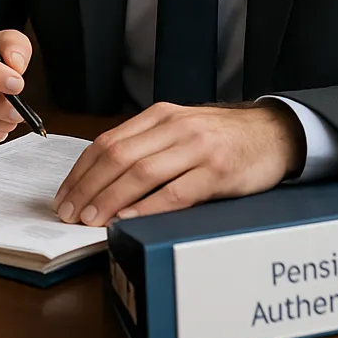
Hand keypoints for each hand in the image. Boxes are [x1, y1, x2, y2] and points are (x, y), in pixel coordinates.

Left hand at [52, 102, 303, 226]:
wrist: (273, 133)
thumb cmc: (220, 138)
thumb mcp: (179, 132)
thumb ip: (147, 147)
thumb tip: (102, 181)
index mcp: (158, 117)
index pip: (107, 142)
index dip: (81, 171)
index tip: (64, 195)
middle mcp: (173, 127)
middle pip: (118, 156)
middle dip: (88, 187)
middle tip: (69, 213)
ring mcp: (196, 148)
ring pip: (141, 173)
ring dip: (110, 199)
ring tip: (91, 219)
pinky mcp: (218, 171)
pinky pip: (176, 192)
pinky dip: (149, 207)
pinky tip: (131, 220)